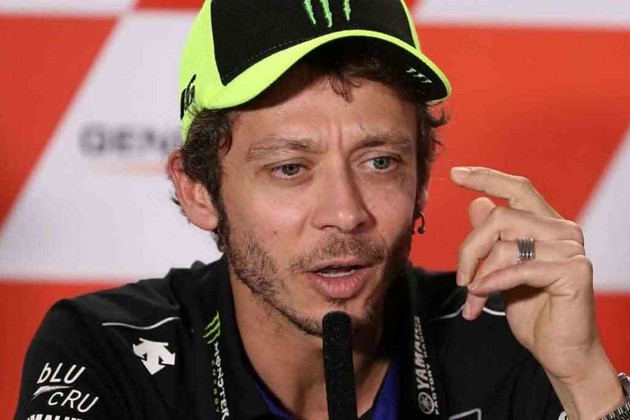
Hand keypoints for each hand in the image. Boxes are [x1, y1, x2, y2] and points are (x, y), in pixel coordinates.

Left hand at [450, 166, 622, 417]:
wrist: (559, 351)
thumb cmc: (532, 311)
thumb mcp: (502, 269)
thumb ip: (493, 237)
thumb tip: (478, 203)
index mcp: (546, 225)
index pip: (517, 188)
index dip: (485, 177)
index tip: (454, 173)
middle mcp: (562, 230)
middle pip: (500, 217)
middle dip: (470, 247)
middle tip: (460, 278)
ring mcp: (571, 249)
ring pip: (505, 243)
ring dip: (479, 273)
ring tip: (471, 298)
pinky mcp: (574, 271)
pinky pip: (518, 267)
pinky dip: (492, 282)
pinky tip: (480, 296)